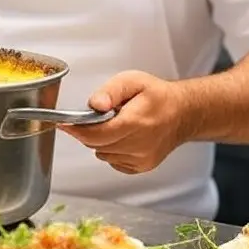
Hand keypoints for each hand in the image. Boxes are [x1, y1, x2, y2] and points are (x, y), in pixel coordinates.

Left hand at [58, 70, 186, 173]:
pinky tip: (123, 136)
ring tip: (116, 124)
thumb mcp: (133, 81)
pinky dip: (111, 150)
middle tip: (96, 117)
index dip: (76, 130)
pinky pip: (113, 161)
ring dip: (101, 140)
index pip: (97, 134)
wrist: (183, 113)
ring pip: (103, 154)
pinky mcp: (142, 167)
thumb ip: (111, 91)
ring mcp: (142, 159)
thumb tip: (95, 104)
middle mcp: (141, 144)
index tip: (65, 123)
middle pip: (97, 144)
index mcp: (137, 122)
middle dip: (89, 131)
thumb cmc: (158, 96)